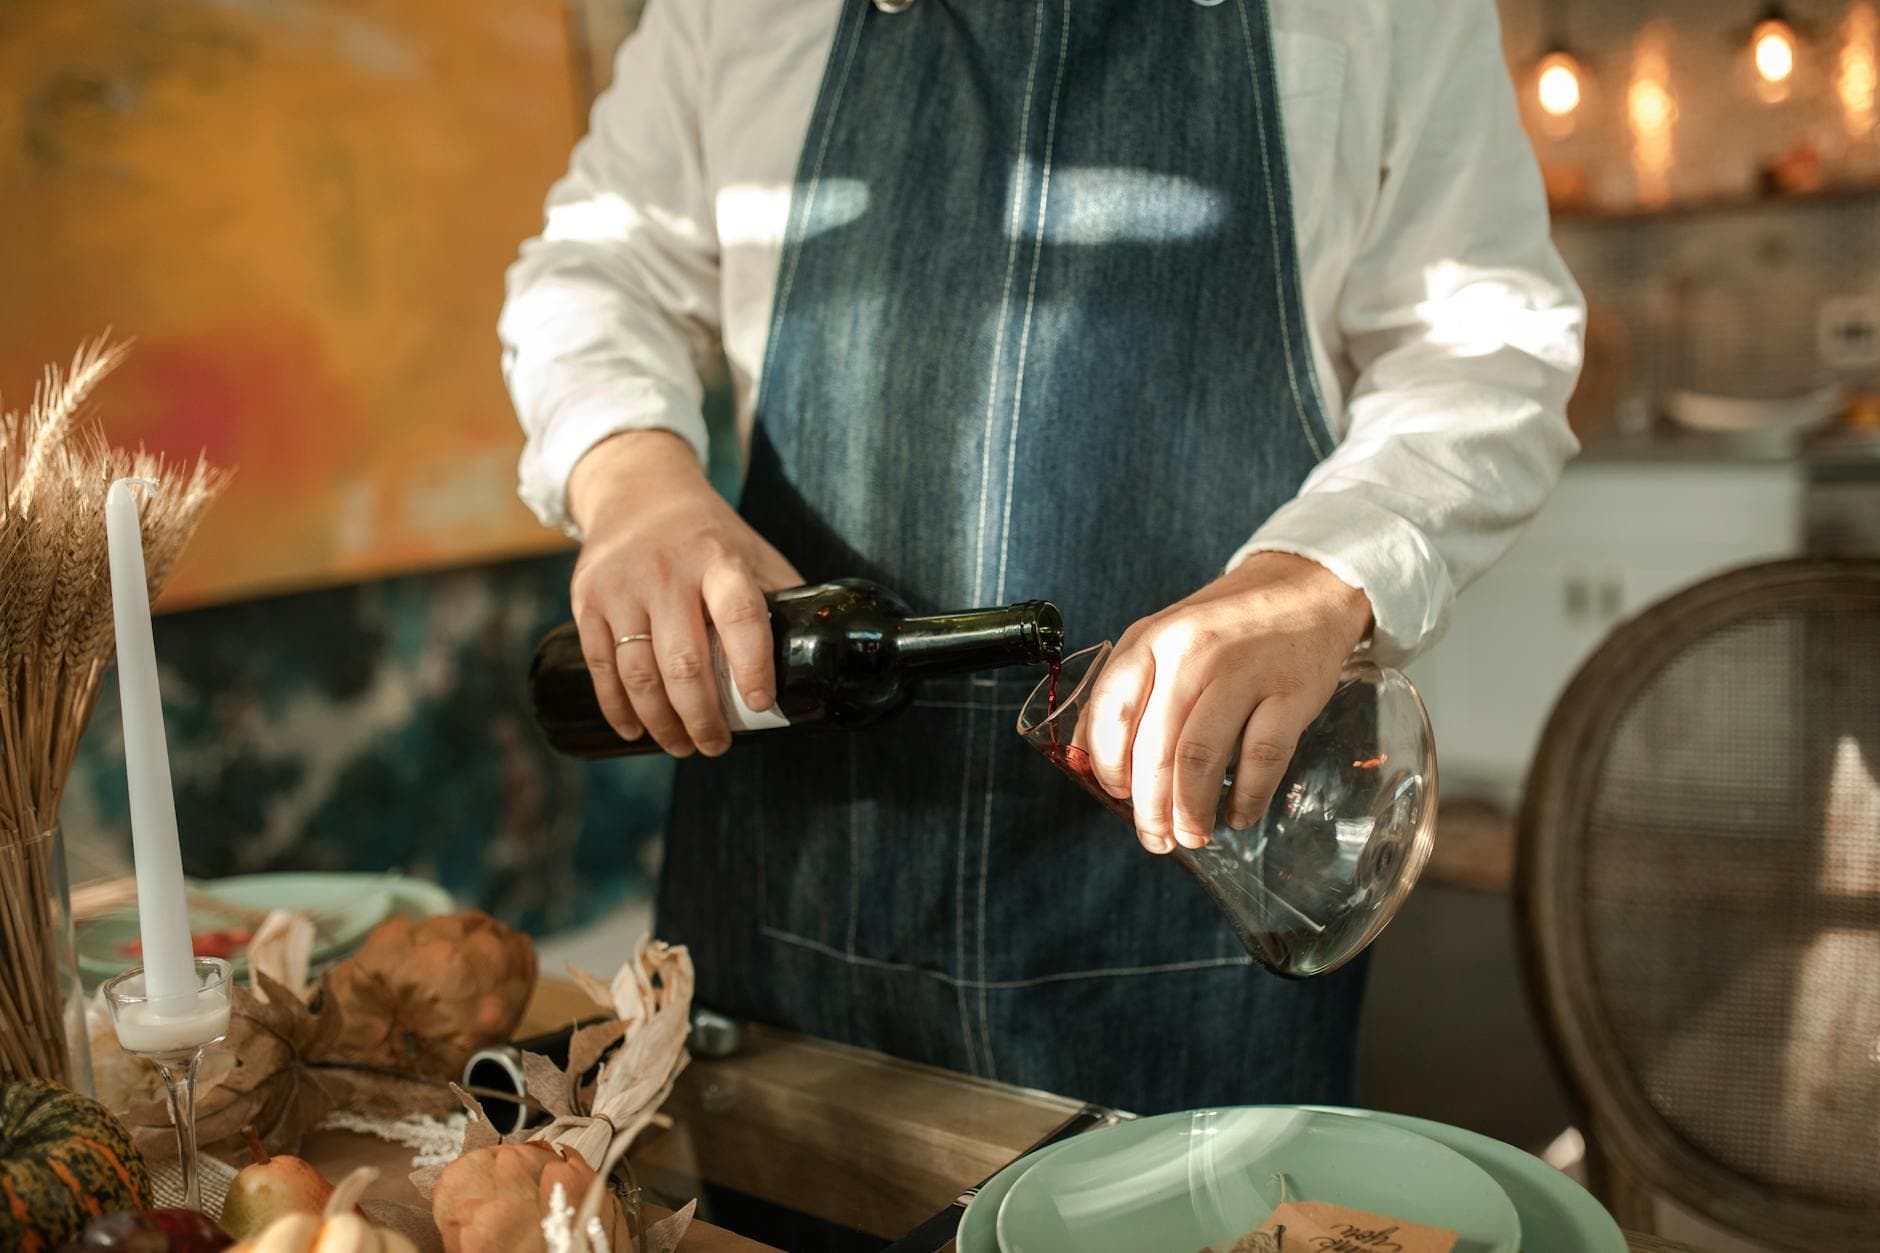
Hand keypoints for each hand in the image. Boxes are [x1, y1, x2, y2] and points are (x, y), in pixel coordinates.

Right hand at [568, 430, 802, 756]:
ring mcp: (622, 587)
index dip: (752, 665)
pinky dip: (618, 708)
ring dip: (661, 722)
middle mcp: (667, 573)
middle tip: (716, 746)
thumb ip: (779, 598)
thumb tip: (817, 658)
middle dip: (702, 717)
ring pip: (639, 673)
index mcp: (720, 561)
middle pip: (684, 662)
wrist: (637, 490)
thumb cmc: (708, 535)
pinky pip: (601, 667)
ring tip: (682, 746)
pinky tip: (635, 731)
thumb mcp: (752, 551)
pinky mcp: (588, 601)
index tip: (759, 704)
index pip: (741, 616)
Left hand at [1083, 552, 1372, 853]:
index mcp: (1151, 640)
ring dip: (1192, 810)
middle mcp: (1192, 653)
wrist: (1305, 588)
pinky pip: (1262, 758)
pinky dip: (1246, 798)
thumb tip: (1084, 759)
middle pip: (1156, 746)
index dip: (1108, 763)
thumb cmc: (1224, 627)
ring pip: (1201, 758)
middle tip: (1156, 837)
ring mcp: (1243, 672)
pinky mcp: (1291, 691)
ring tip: (1192, 835)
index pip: (1111, 710)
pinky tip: (1239, 816)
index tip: (1117, 794)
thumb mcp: (1162, 640)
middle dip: (1150, 806)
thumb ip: (1124, 692)